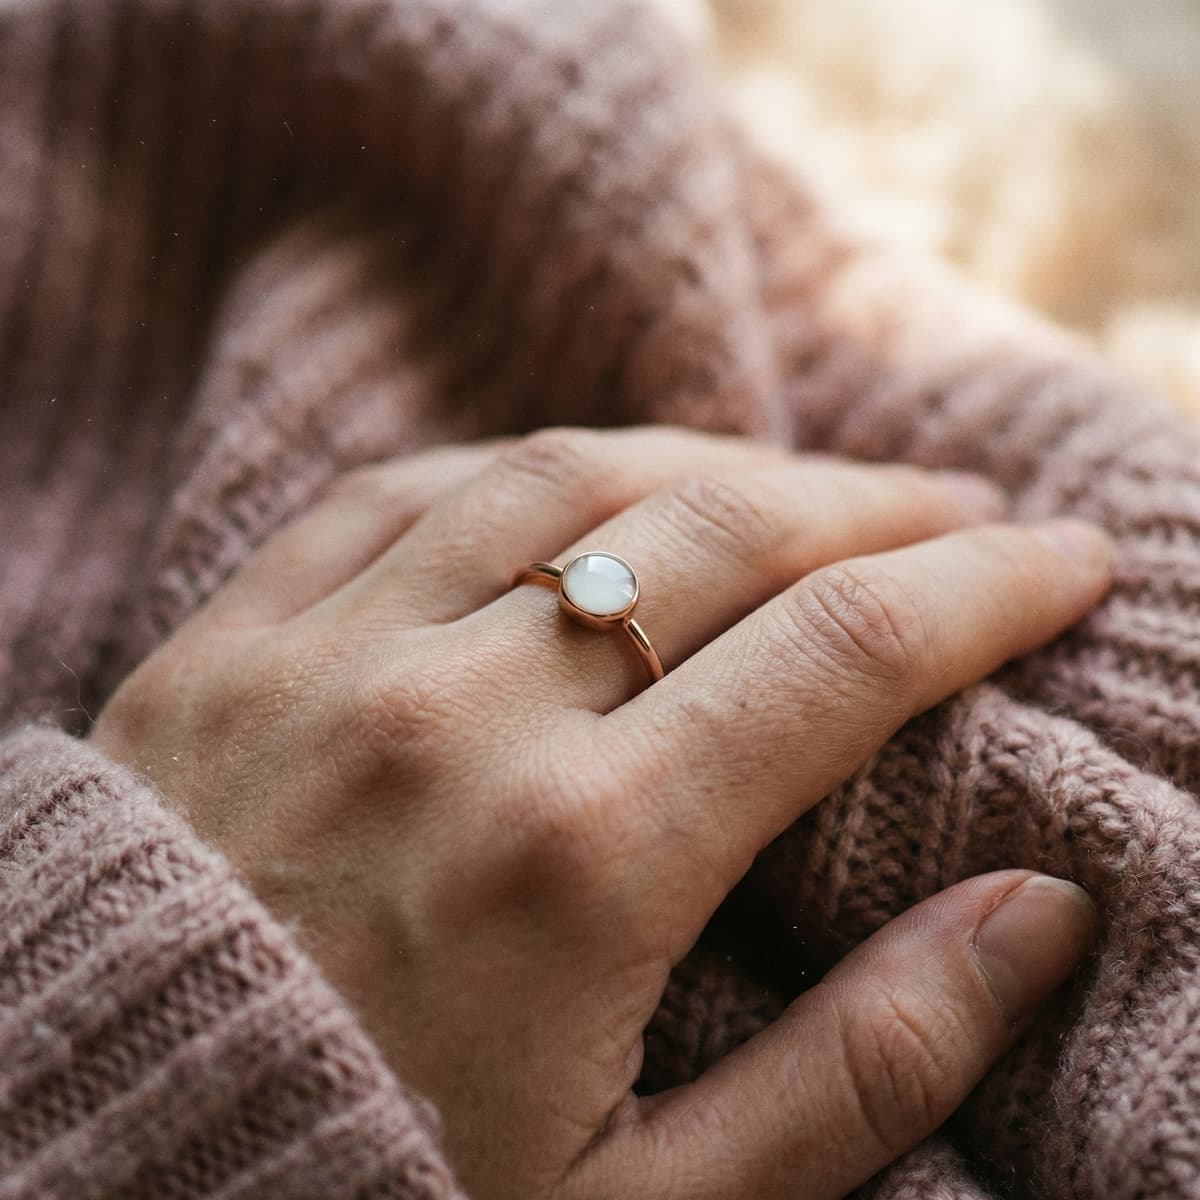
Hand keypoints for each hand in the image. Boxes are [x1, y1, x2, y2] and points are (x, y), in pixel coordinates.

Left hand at [91, 426, 1108, 1199]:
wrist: (77, 1181)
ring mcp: (328, 659)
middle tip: (959, 512)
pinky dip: (517, 470)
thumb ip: (862, 1065)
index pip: (846, 653)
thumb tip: (1037, 915)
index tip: (1067, 563)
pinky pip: (398, 491)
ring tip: (798, 484)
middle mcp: (457, 718)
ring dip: (709, 464)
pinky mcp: (230, 644)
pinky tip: (587, 485)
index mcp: (582, 862)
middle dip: (872, 506)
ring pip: (566, 482)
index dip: (985, 593)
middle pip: (721, 534)